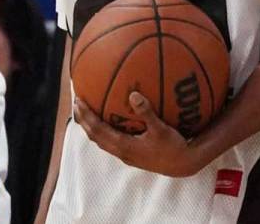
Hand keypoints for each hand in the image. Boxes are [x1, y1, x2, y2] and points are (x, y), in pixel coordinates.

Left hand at [73, 93, 204, 177]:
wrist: (182, 165)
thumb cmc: (172, 147)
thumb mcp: (160, 128)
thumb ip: (146, 112)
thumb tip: (133, 94)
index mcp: (123, 145)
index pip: (97, 130)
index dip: (86, 117)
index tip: (79, 101)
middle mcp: (120, 152)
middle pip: (94, 136)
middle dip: (83, 121)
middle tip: (77, 104)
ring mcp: (125, 155)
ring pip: (101, 141)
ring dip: (92, 127)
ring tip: (88, 114)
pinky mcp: (131, 155)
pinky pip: (111, 142)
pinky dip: (104, 132)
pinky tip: (111, 123)